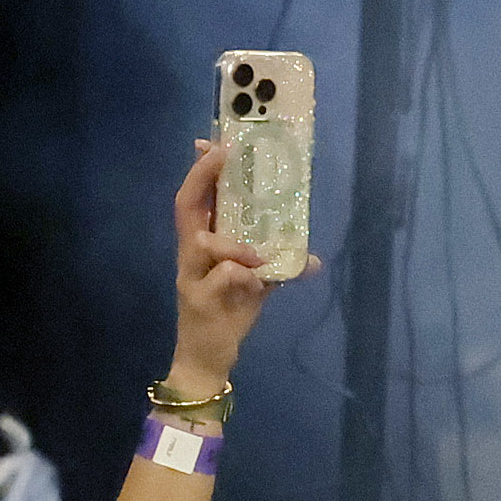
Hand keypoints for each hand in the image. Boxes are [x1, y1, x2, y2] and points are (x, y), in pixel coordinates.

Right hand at [168, 143, 302, 396]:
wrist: (207, 359)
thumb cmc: (228, 312)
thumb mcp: (256, 284)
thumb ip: (277, 266)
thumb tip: (314, 259)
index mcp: (202, 245)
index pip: (195, 200)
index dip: (201, 171)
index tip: (211, 141)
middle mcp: (191, 255)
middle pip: (186, 208)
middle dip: (202, 178)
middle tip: (222, 155)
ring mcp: (191, 276)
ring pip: (202, 242)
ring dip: (234, 242)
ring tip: (259, 255)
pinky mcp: (199, 301)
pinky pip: (220, 277)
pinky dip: (241, 274)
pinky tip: (258, 281)